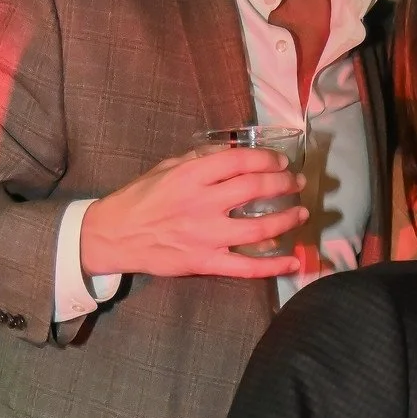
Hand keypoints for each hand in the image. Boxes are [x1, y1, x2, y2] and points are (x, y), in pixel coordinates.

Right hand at [81, 146, 306, 282]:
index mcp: (191, 175)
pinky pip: (246, 267)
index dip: (267, 160)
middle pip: (254, 189)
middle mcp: (201, 203)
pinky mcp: (205, 263)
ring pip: (258, 228)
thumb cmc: (140, 198)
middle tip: (297, 184)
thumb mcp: (167, 167)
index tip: (281, 162)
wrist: (114, 235)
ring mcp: (206, 236)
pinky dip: (273, 266)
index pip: (239, 161)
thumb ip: (200, 158)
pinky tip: (293, 262)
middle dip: (284, 184)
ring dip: (287, 219)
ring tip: (302, 213)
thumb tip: (233, 150)